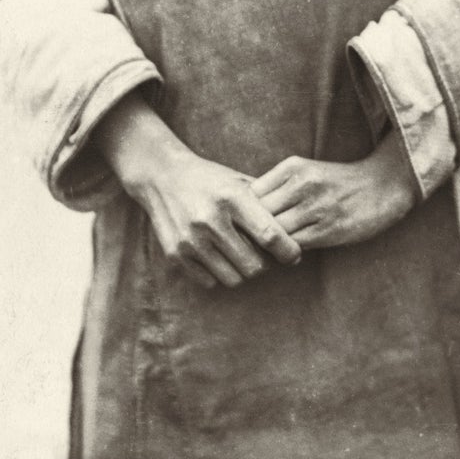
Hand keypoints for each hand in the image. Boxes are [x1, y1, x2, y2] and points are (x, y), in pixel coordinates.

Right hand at [96, 93, 301, 289]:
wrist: (162, 176)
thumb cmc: (211, 179)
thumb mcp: (240, 181)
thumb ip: (266, 204)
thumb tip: (297, 232)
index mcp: (232, 198)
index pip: (269, 234)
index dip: (288, 250)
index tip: (296, 255)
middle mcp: (211, 220)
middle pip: (253, 265)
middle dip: (266, 264)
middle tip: (266, 255)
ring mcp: (191, 241)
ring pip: (233, 278)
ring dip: (243, 271)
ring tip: (243, 255)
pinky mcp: (176, 255)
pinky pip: (210, 282)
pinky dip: (220, 274)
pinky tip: (221, 257)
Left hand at [250, 129, 419, 249]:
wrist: (382, 185)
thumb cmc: (336, 182)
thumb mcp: (305, 172)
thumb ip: (276, 187)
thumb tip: (240, 211)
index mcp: (293, 167)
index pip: (250, 194)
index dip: (242, 213)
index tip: (242, 225)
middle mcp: (303, 183)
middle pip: (258, 215)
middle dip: (250, 232)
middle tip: (246, 244)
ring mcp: (316, 207)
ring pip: (274, 233)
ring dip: (267, 246)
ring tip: (265, 251)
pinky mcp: (328, 230)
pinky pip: (293, 247)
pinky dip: (285, 253)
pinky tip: (287, 253)